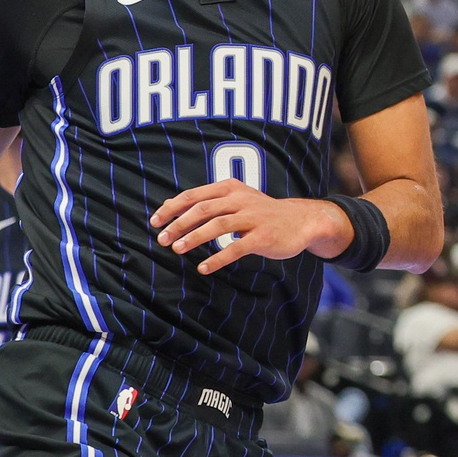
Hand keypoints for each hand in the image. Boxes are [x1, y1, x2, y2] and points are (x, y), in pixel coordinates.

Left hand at [149, 183, 346, 275]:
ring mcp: (254, 217)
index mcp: (231, 189)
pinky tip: (203, 267)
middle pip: (203, 209)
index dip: (172, 208)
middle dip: (179, 224)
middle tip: (162, 240)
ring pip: (218, 225)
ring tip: (177, 250)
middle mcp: (241, 199)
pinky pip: (236, 247)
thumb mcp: (236, 200)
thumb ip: (205, 202)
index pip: (195, 195)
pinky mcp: (263, 236)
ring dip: (194, 238)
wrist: (302, 221)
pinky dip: (217, 258)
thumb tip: (169, 205)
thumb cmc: (262, 212)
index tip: (155, 222)